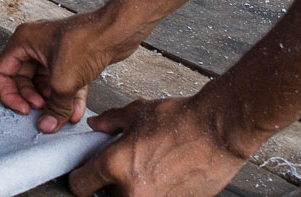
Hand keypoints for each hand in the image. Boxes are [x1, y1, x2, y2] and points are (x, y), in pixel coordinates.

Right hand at [0, 13, 135, 132]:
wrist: (117, 31)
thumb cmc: (86, 43)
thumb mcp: (64, 82)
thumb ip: (53, 108)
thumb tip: (46, 126)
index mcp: (24, 42)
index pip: (1, 71)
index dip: (9, 94)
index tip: (24, 109)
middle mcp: (34, 45)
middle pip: (22, 80)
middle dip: (33, 99)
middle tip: (44, 111)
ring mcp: (52, 52)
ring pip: (43, 83)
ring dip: (52, 102)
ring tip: (63, 116)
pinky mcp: (69, 59)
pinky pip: (61, 82)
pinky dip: (67, 97)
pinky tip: (76, 113)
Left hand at [65, 96, 248, 196]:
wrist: (220, 132)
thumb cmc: (182, 120)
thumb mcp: (137, 113)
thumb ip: (110, 122)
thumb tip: (95, 126)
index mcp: (116, 166)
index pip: (80, 185)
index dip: (80, 177)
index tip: (85, 173)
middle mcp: (132, 192)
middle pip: (105, 196)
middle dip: (110, 183)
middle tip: (124, 166)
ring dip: (133, 188)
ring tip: (149, 168)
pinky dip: (155, 191)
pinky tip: (165, 175)